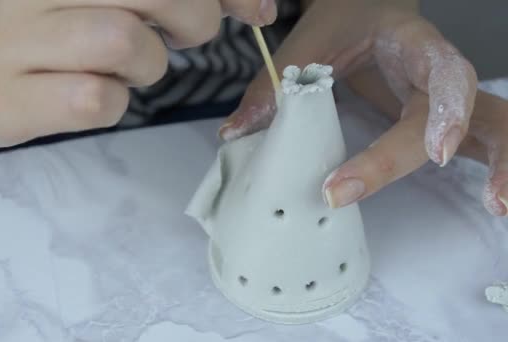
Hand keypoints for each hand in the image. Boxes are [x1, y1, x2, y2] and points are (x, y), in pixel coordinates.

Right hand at [0, 0, 275, 147]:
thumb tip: (256, 5)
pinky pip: (96, 100)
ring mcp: (16, 39)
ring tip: (124, 69)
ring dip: (145, 66)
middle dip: (192, 17)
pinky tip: (91, 97)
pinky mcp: (6, 97)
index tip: (258, 9)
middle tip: (180, 36)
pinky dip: (113, 104)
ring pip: (124, 42)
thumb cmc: (35, 29)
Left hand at [218, 0, 502, 212]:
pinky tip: (492, 199)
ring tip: (499, 203)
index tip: (436, 151)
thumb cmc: (346, 21)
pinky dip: (491, 167)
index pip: (443, 71)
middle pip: (466, 110)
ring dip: (504, 163)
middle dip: (461, 152)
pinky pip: (474, 141)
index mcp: (413, 43)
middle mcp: (437, 71)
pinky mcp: (439, 119)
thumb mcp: (310, 43)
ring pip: (493, 124)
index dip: (447, 110)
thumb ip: (275, 85)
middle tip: (464, 197)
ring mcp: (444, 97)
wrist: (368, 9)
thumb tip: (236, 132)